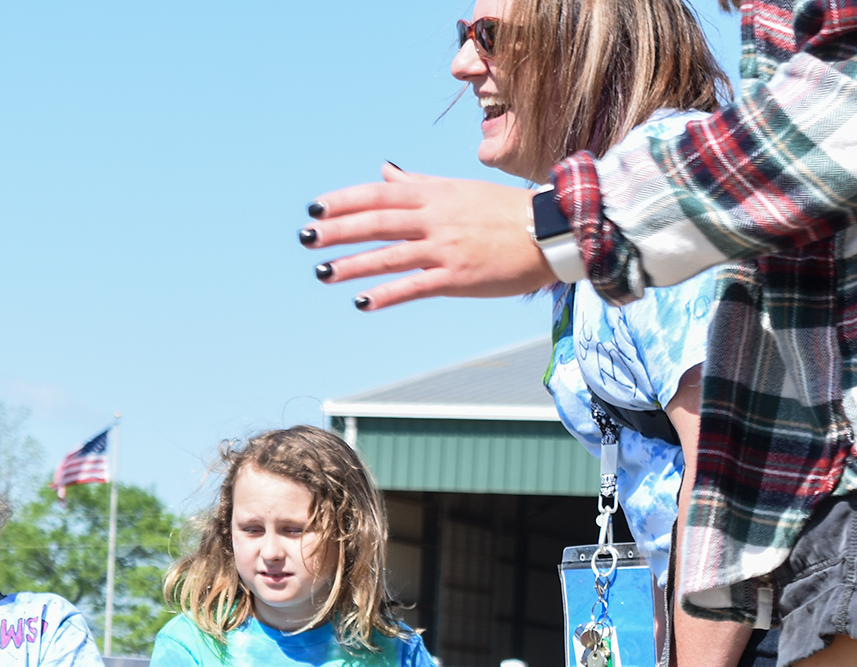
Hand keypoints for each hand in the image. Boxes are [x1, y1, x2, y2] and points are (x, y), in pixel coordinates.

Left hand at [302, 165, 550, 310]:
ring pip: (391, 255)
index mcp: (435, 195)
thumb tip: (384, 173)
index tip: (315, 207)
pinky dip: (387, 295)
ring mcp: (445, 248)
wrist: (551, 231)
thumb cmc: (502, 211)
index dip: (346, 200)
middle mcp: (436, 218)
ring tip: (321, 273)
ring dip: (353, 264)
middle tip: (305, 238)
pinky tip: (362, 302)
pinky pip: (416, 286)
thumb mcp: (457, 191)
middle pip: (378, 222)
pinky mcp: (457, 276)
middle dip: (339, 230)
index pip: (380, 195)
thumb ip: (417, 185)